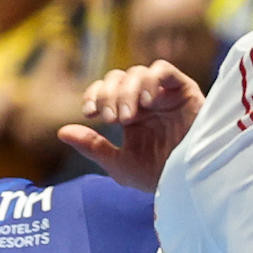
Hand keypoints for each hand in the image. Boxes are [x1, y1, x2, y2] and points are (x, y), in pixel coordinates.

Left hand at [58, 62, 204, 192]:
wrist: (191, 183)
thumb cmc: (159, 177)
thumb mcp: (120, 164)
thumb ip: (93, 146)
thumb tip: (61, 130)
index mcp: (131, 114)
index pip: (106, 89)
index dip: (94, 95)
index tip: (90, 114)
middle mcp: (147, 101)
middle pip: (119, 77)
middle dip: (109, 94)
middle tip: (112, 119)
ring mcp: (165, 94)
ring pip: (138, 71)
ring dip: (126, 90)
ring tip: (127, 117)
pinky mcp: (185, 91)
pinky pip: (164, 70)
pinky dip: (150, 80)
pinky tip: (146, 102)